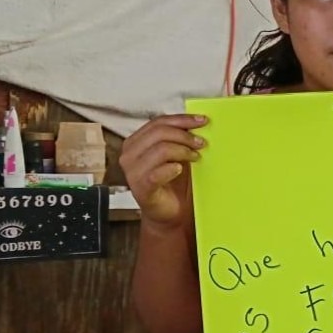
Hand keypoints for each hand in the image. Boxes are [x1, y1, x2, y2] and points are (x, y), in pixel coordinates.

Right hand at [119, 114, 206, 230]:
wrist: (173, 213)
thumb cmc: (175, 183)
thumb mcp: (179, 155)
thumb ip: (181, 139)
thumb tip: (199, 122)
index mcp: (137, 142)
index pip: (158, 122)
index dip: (182, 119)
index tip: (202, 120)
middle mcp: (130, 154)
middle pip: (159, 132)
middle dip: (185, 135)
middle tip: (201, 143)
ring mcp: (133, 172)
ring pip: (160, 149)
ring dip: (182, 151)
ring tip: (195, 157)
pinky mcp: (140, 188)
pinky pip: (157, 173)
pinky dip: (172, 169)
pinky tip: (180, 169)